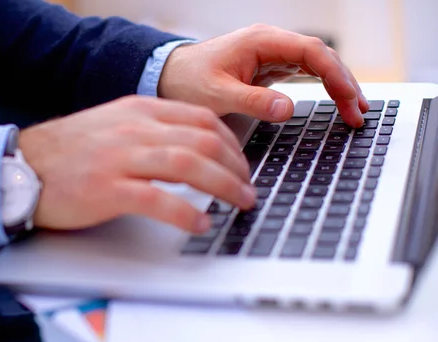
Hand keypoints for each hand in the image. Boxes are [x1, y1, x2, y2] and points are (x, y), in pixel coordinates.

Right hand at [19, 96, 253, 233]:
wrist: (22, 167)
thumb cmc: (68, 153)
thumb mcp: (114, 127)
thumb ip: (152, 132)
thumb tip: (193, 150)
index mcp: (139, 112)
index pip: (201, 119)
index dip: (231, 142)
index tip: (241, 163)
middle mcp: (134, 129)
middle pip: (203, 141)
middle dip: (236, 167)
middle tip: (248, 188)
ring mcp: (121, 158)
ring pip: (189, 165)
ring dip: (223, 187)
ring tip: (240, 204)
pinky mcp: (107, 189)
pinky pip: (158, 199)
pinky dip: (187, 213)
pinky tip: (201, 224)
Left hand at [159, 24, 368, 127]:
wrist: (170, 75)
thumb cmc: (188, 80)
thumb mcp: (216, 94)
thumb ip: (252, 101)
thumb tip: (288, 109)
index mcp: (261, 41)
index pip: (310, 51)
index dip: (335, 74)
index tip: (349, 97)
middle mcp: (270, 44)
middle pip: (320, 57)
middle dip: (343, 83)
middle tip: (359, 112)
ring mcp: (271, 55)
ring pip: (316, 66)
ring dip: (337, 86)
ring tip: (355, 111)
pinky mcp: (269, 68)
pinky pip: (304, 74)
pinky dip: (322, 87)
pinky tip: (335, 101)